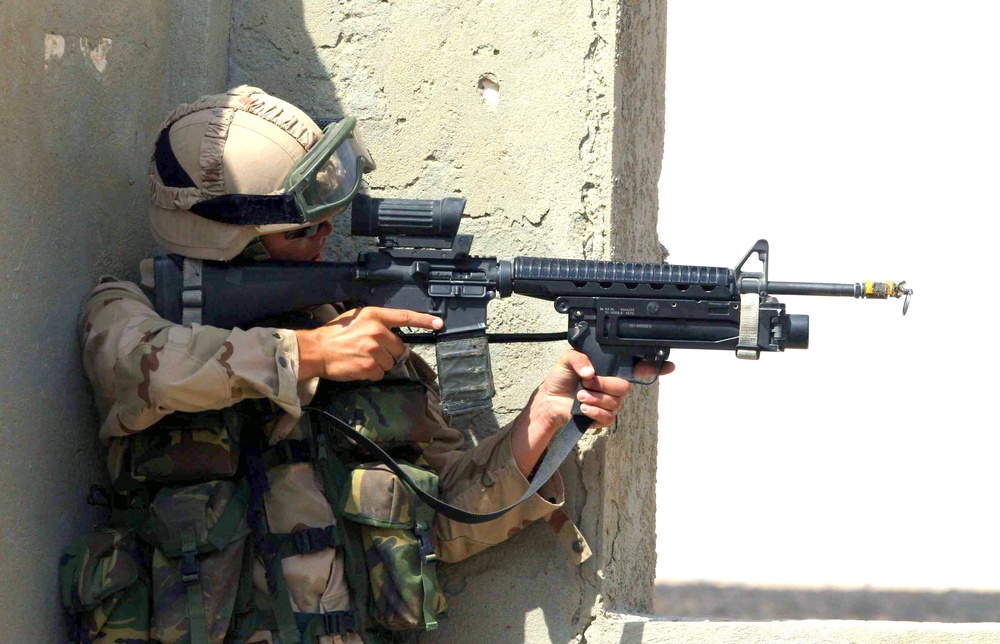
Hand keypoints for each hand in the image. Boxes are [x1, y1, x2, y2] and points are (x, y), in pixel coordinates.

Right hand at [294, 307, 442, 381]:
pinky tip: (358, 367)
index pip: (405, 316)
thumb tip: (391, 333)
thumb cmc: (335, 334)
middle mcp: (377, 331)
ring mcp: (374, 349)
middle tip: (368, 351)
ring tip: (360, 358)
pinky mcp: (369, 366)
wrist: (316, 350)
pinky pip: (379, 374)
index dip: (424, 320)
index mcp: (374, 315)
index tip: (439, 323)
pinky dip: (370, 374)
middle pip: (398, 347)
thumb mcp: (356, 319)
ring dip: (378, 364)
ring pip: (390, 362)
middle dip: (387, 352)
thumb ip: (376, 322)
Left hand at [538, 349, 675, 429]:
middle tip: (587, 383)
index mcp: (609, 369)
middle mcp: (613, 386)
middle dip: (605, 384)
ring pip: (615, 402)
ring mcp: (609, 403)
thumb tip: (591, 372)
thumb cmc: (561, 378)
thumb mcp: (567, 359)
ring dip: (595, 398)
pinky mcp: (601, 418)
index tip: (668, 366)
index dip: (654, 367)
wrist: (549, 399)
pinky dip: (594, 412)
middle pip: (625, 386)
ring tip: (580, 395)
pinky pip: (608, 417)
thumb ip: (579, 357)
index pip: (637, 367)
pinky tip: (583, 408)